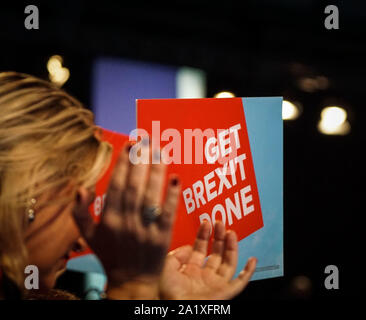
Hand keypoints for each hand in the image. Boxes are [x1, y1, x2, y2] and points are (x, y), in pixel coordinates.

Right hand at [73, 141, 179, 298]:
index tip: (130, 145)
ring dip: (156, 172)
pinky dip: (172, 196)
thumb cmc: (111, 256)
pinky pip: (168, 214)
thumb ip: (80, 213)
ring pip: (151, 196)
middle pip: (134, 186)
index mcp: (108, 219)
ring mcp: (146, 230)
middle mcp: (127, 222)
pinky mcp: (162, 237)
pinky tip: (176, 178)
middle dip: (140, 161)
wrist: (131, 282)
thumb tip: (80, 189)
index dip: (123, 164)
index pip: (117, 185)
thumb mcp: (89, 236)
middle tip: (146, 141)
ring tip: (160, 152)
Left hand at [160, 221, 256, 299]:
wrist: (172, 306)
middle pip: (216, 254)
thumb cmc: (163, 292)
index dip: (204, 235)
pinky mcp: (224, 293)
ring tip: (231, 232)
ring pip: (228, 263)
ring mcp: (214, 285)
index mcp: (190, 272)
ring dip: (231, 247)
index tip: (206, 222)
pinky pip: (240, 283)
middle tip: (220, 222)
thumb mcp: (166, 266)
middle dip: (219, 237)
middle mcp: (204, 277)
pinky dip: (248, 272)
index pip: (201, 249)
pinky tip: (252, 260)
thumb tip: (188, 247)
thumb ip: (177, 254)